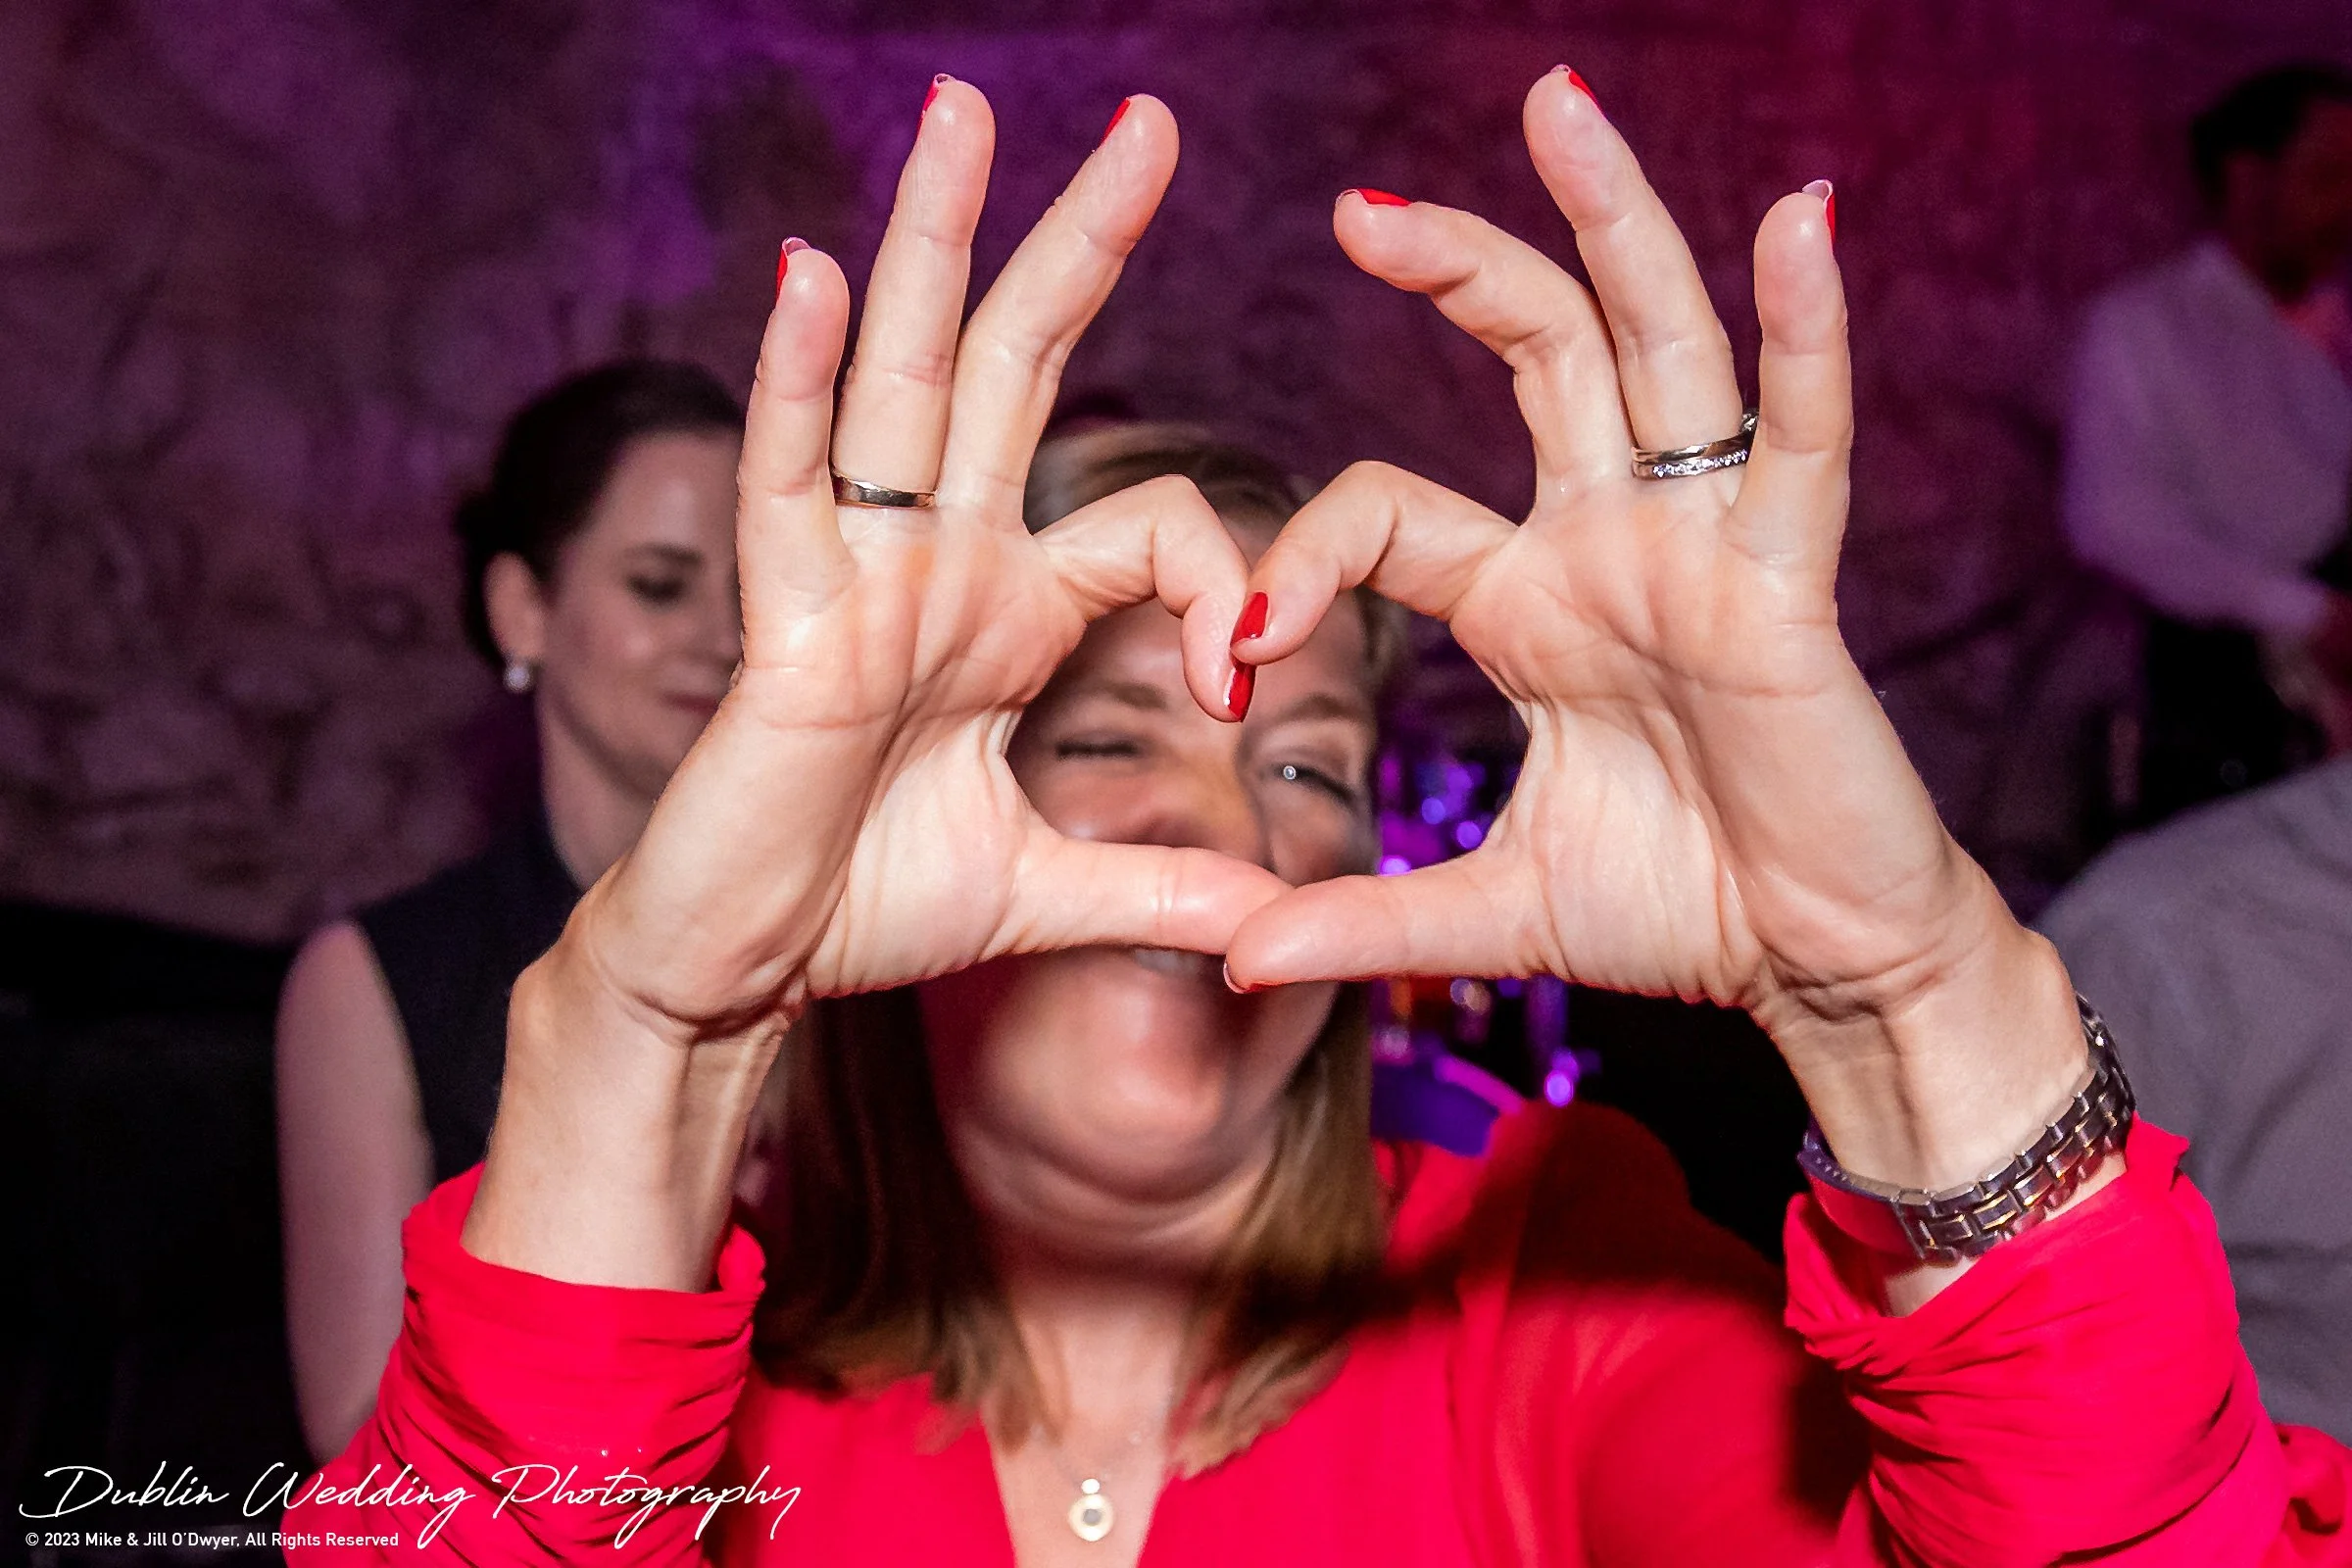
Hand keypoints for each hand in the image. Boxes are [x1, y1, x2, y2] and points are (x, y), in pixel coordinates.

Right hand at [582, 85, 1278, 1031]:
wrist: (743, 970)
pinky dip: (791, 378)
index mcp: (1008, 608)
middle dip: (1078, 240)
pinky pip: (785, 482)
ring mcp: (856, 578)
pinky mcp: (779, 623)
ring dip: (933, 242)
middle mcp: (937, 562)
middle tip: (1143, 120)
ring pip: (899, 378)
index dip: (1219, 576)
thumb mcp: (1048, 891)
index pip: (1148, 518)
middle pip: (1016, 366)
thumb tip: (1276, 919)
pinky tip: (810, 271)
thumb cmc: (865, 905)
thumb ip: (1159, 888)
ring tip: (964, 113)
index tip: (1240, 676)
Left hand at [1223, 69, 2086, 1204]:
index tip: (1240, 643)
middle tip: (1357, 207)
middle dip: (1458, 267)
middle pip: (1536, 357)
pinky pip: (1800, 441)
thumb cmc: (1676, 912)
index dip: (1305, 558)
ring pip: (1655, 349)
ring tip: (1557, 109)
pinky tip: (1801, 220)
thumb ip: (1367, 923)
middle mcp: (1609, 544)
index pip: (1390, 513)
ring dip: (1610, 226)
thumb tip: (1231, 956)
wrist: (1814, 966)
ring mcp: (1701, 548)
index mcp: (1529, 604)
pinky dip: (1806, 333)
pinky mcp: (1789, 585)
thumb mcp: (1494, 911)